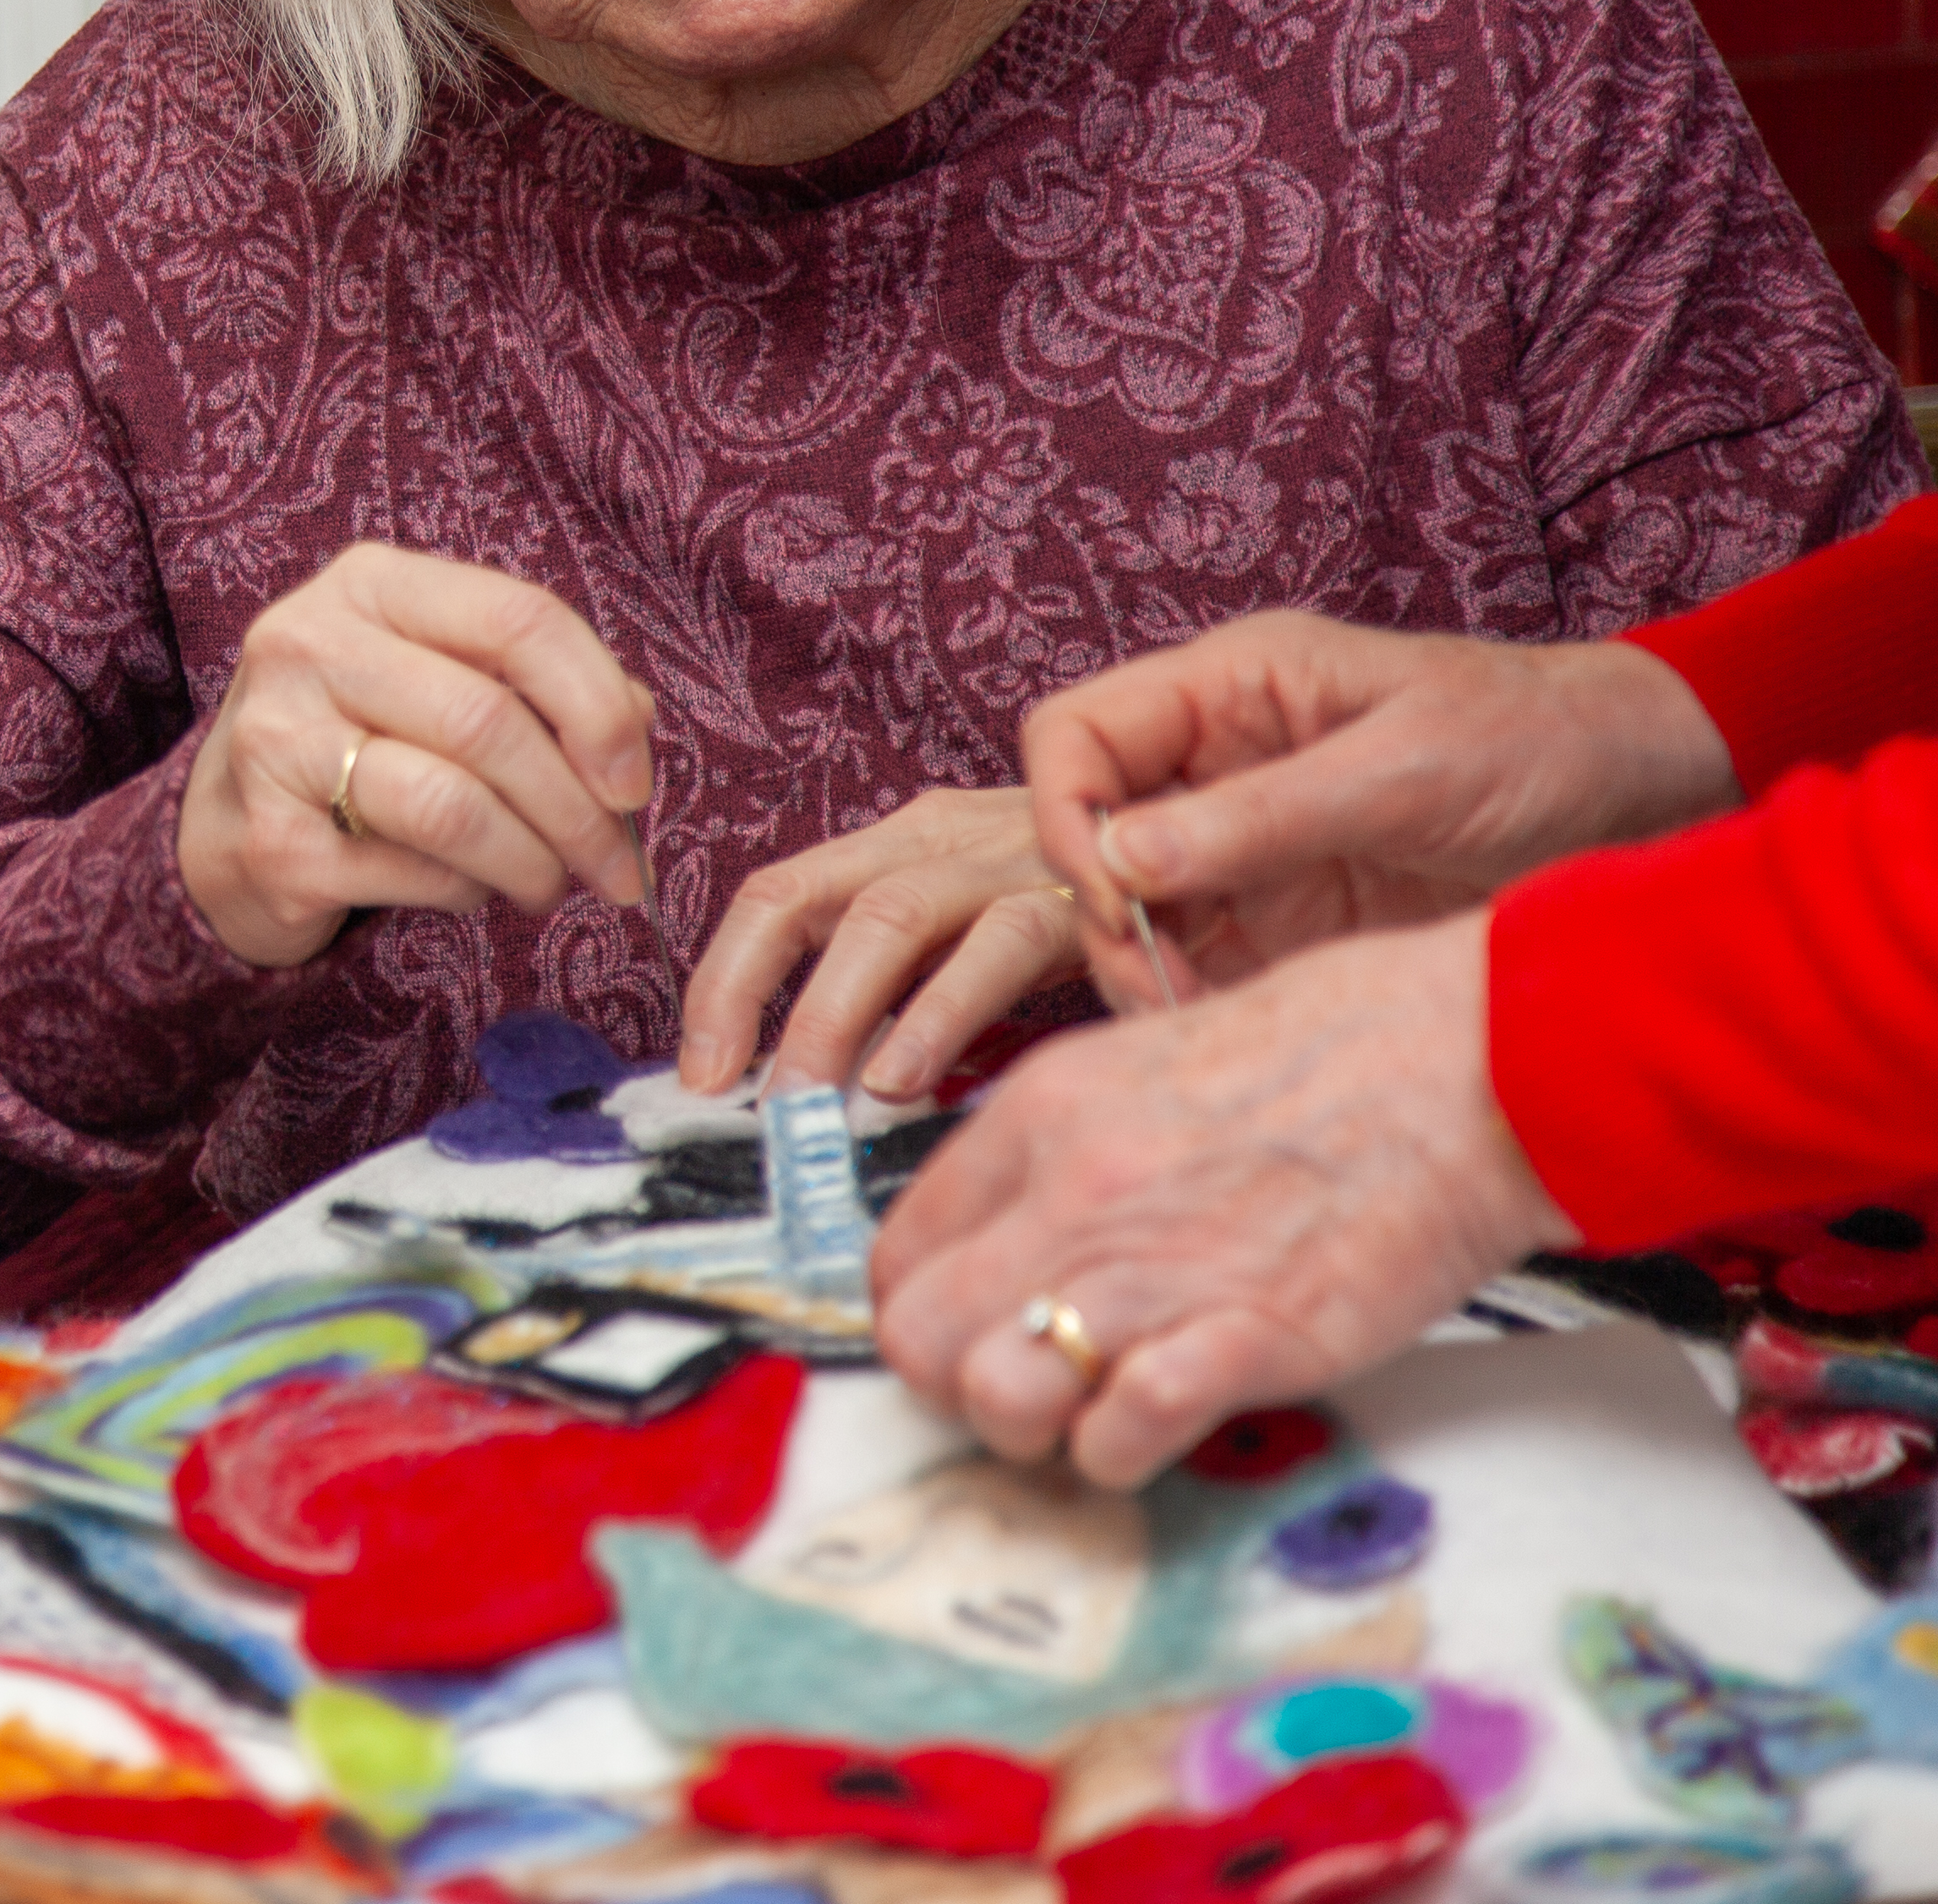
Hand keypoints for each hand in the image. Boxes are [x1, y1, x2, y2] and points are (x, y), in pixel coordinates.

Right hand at [176, 542, 654, 968]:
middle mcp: (309, 645)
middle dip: (579, 810)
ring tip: (552, 885)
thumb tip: (634, 727)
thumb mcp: (439, 677)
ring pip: (452, 807)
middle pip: (488, 721)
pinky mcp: (273, 842)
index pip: (517, 617)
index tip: (634, 781)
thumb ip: (538, 686)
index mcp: (369, 584)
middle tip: (617, 867)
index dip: (598, 704)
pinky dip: (470, 894)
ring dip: (533, 862)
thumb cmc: (359, 739)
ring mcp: (278, 743)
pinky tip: (471, 889)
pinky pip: (415, 874)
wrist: (220, 826)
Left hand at [679, 787, 1084, 1102]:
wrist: (1239, 862)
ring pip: (887, 917)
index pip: (778, 897)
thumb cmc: (1104, 926)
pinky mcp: (1080, 889)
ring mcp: (1008, 855)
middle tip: (733, 1096)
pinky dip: (943, 1011)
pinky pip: (999, 942)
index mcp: (905, 846)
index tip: (699, 1074)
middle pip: (801, 896)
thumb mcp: (984, 945)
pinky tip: (910, 1079)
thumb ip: (912, 998)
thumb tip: (825, 1092)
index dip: (724, 982)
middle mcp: (941, 838)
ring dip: (834, 1014)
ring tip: (808, 1099)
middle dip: (748, 994)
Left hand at [866, 913, 1574, 1482]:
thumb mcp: (1145, 1061)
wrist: (1469, 1059)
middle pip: (920, 1340)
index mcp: (1042, 1116)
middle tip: (1018, 1381)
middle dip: (953, 1382)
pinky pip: (1117, 1436)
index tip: (959, 1327)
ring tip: (1086, 1408)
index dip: (917, 1308)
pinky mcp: (1246, 1341)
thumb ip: (1062, 1145)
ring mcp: (1154, 1272)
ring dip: (1033, 1427)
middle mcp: (1075, 1195)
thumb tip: (1005, 1230)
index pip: (898, 1253)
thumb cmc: (1334, 1051)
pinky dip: (1123, 1451)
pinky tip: (1159, 1420)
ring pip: (997, 1399)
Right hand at [1024, 615, 1733, 1003]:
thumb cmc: (1535, 742)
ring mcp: (1245, 845)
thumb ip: (1261, 815)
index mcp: (1231, 688)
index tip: (1111, 895)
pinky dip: (1194, 1005)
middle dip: (1103, 913)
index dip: (1065, 812)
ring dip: (1143, 971)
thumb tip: (1121, 861)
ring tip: (1194, 1024)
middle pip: (1088, 832)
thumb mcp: (1403, 771)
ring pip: (1131, 910)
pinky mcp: (1282, 917)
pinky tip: (1230, 1036)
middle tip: (1156, 983)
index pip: (1076, 735)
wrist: (1643, 796)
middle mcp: (1217, 763)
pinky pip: (1199, 963)